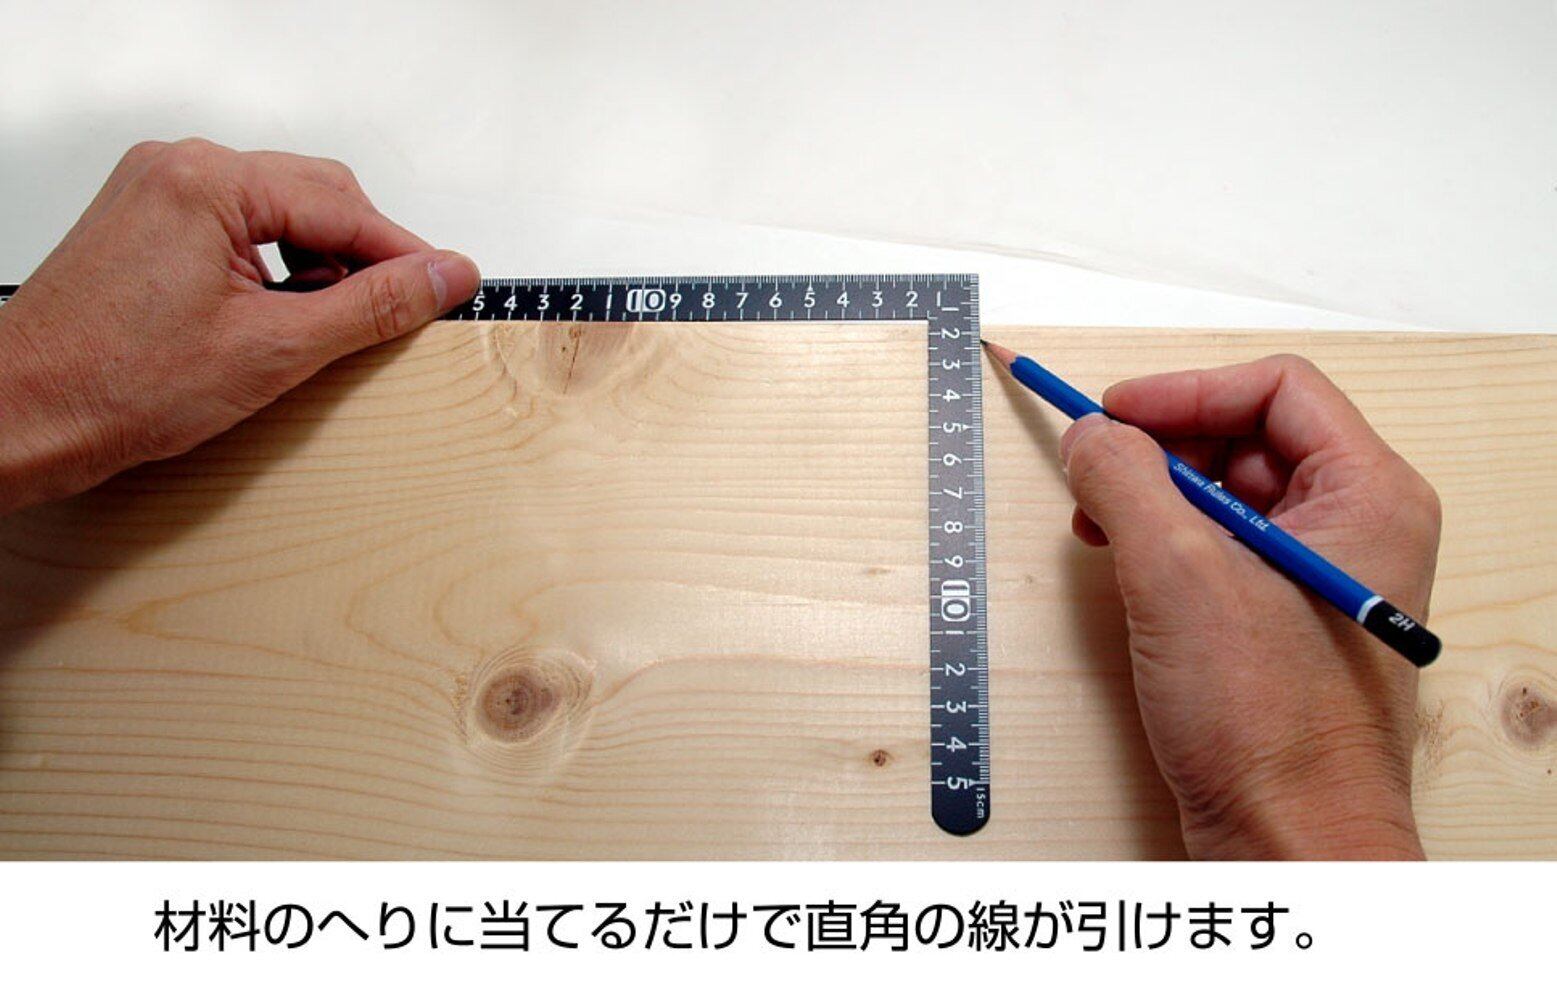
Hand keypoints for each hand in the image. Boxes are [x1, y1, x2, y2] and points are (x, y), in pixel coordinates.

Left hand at [0, 138, 479, 512]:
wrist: (23, 417)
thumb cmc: (117, 385)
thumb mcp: (274, 349)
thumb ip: (371, 305)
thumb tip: (444, 275)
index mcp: (206, 181)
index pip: (341, 207)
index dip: (403, 253)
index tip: (451, 286)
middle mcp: (177, 168)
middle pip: (314, 195)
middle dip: (364, 254)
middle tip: (404, 311)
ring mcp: (155, 191)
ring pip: (279, 210)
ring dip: (321, 260)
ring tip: (337, 322)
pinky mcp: (145, 222)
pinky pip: (238, 225)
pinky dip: (276, 263)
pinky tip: (287, 312)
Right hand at [1059, 355, 1439, 858]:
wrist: (1289, 842)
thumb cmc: (1268, 724)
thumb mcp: (1179, 575)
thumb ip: (1126, 481)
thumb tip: (1090, 433)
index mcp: (1368, 496)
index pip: (1277, 388)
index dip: (1185, 392)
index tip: (1111, 416)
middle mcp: (1354, 527)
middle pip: (1247, 435)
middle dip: (1160, 446)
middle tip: (1095, 472)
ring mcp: (1317, 575)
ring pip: (1224, 492)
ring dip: (1151, 496)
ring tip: (1096, 525)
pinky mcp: (1278, 619)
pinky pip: (1216, 547)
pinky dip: (1159, 542)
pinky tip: (1118, 565)